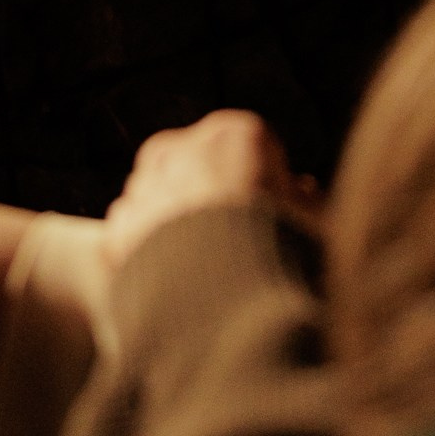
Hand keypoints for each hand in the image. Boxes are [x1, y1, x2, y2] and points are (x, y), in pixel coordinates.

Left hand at [102, 109, 322, 273]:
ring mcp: (145, 185)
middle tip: (232, 244)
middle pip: (199, 168)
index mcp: (235, 134)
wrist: (224, 301)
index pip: (247, 150)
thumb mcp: (314, 222)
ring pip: (161, 197)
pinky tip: (168, 278)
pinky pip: (132, 233)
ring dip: (175, 223)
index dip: (261, 186)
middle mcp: (182, 148)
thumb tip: (304, 190)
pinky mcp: (120, 225)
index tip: (270, 216)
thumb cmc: (282, 256)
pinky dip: (146, 251)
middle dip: (210, 198)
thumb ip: (306, 199)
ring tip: (200, 268)